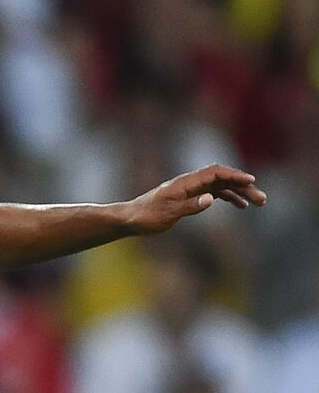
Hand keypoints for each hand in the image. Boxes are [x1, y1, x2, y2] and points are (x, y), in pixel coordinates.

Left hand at [124, 164, 266, 233]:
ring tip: (257, 202)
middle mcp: (189, 183)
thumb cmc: (146, 217)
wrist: (130, 219)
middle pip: (222, 178)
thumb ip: (190, 206)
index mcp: (184, 183)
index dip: (234, 175)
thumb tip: (212, 198)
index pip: (214, 173)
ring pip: (220, 185)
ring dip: (239, 191)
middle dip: (243, 186)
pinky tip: (240, 205)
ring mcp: (190, 189)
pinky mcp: (189, 196)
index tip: (251, 181)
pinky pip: (214, 192)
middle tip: (262, 199)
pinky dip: (228, 197)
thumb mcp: (167, 214)